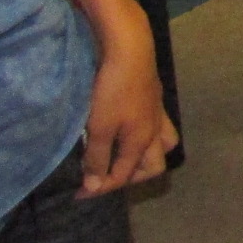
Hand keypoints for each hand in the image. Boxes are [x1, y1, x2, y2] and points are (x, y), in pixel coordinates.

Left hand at [82, 23, 177, 195]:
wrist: (129, 48)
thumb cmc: (112, 89)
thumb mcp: (99, 127)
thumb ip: (97, 158)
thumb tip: (95, 186)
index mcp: (141, 142)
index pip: (122, 176)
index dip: (100, 188)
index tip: (78, 193)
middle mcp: (154, 131)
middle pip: (155, 166)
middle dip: (132, 177)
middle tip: (108, 175)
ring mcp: (157, 112)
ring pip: (165, 143)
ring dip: (148, 154)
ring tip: (127, 153)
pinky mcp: (154, 95)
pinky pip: (159, 124)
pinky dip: (146, 133)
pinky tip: (130, 125)